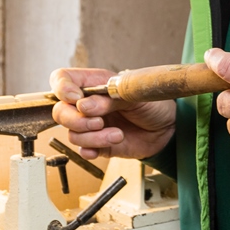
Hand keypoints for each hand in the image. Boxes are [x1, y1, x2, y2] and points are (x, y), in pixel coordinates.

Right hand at [49, 67, 175, 159]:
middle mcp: (87, 105)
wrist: (168, 127)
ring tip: (117, 134)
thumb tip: (83, 106)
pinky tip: (111, 143)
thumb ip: (108, 99)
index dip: (62, 88)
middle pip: (60, 111)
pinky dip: (93, 149)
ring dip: (93, 137)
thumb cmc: (152, 103)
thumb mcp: (133, 94)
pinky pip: (83, 150)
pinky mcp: (98, 144)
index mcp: (93, 84)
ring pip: (72, 134)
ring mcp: (91, 126)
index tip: (76, 98)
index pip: (62, 79)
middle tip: (99, 122)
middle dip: (76, 120)